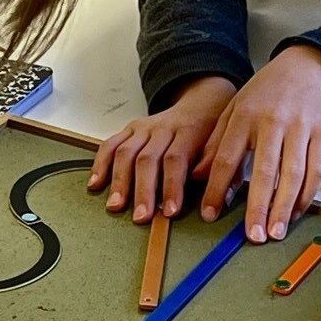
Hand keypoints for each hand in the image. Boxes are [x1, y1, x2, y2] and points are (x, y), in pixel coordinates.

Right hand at [88, 77, 236, 220]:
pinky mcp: (130, 128)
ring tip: (115, 206)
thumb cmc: (213, 134)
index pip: (176, 160)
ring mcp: (144, 127)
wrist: (202, 103)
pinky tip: (96, 184)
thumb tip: (213, 201)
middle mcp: (163, 129)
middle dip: (142, 190)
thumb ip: (220, 172)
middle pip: (147, 159)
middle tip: (140, 217)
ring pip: (126, 152)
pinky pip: (111, 144)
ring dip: (118, 181)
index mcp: (189, 133)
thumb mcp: (225, 148)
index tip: (170, 211)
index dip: (172, 186)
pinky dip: (100, 164)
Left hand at [200, 45, 320, 244]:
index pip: (226, 158)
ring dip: (284, 207)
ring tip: (275, 232)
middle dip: (257, 207)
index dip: (218, 189)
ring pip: (293, 175)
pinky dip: (307, 195)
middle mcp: (272, 122)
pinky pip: (316, 170)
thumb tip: (199, 176)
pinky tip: (296, 212)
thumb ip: (216, 141)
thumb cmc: (267, 91)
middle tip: (252, 235)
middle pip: (264, 171)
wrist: (309, 66)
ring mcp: (301, 128)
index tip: (211, 214)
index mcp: (244, 116)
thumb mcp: (235, 108)